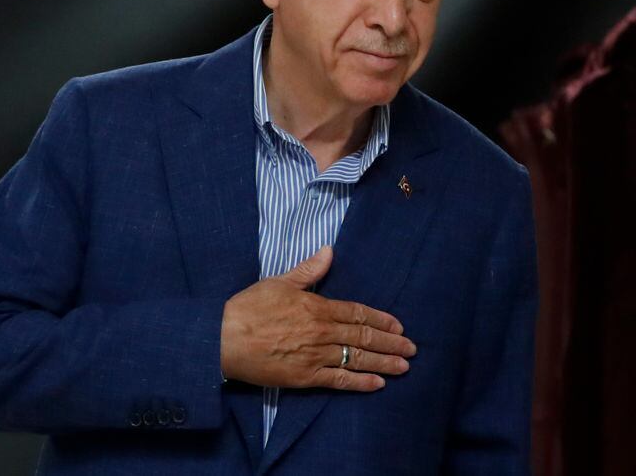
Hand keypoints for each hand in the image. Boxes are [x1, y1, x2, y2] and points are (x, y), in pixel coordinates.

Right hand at [220, 245, 415, 391]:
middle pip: (363, 336)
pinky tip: (377, 384)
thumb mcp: (278, 282)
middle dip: (391, 342)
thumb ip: (308, 271)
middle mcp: (321, 332)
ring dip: (384, 362)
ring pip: (357, 359)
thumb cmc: (248, 308)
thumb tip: (329, 251)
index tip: (398, 325)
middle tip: (411, 348)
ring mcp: (315, 356)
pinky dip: (360, 383)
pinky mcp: (305, 378)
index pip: (357, 313)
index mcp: (317, 307)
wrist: (224, 338)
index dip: (381, 319)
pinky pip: (339, 381)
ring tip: (404, 366)